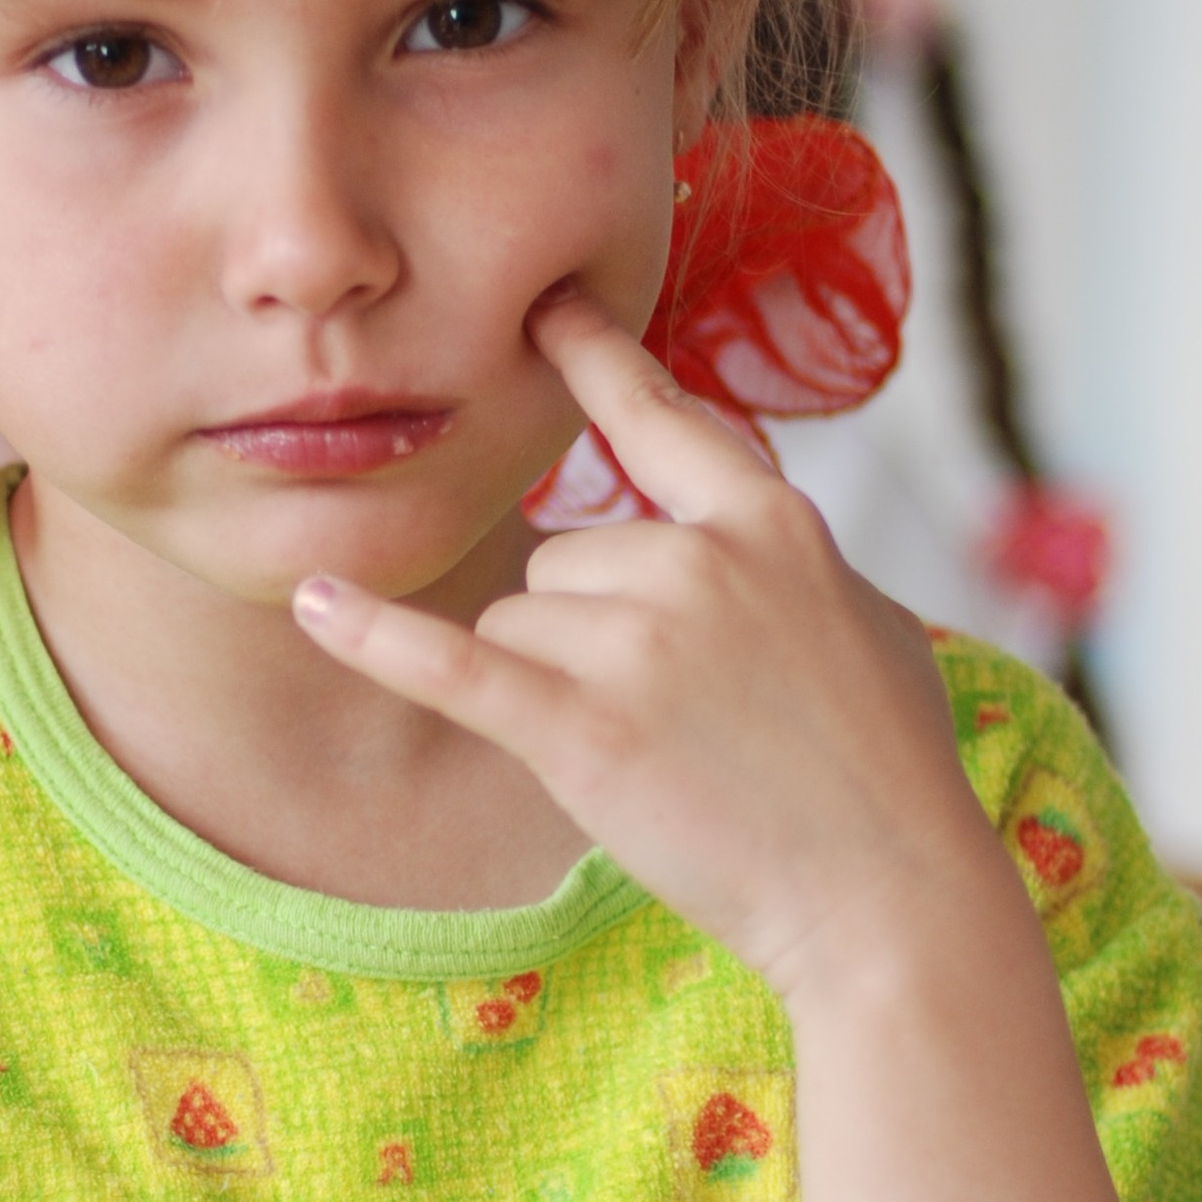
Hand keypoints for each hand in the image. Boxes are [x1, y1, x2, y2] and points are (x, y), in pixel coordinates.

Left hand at [292, 286, 1003, 1009]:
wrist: (888, 896)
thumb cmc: (888, 772)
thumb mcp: (857, 620)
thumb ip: (772, 561)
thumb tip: (719, 538)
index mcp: (767, 523)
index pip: (659, 418)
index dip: (595, 358)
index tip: (544, 304)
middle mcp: (697, 561)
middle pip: (562, 559)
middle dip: (589, 636)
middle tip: (685, 719)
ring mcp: (638, 641)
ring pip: (521, 622)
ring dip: (555, 686)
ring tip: (660, 753)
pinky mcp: (582, 727)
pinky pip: (455, 665)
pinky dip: (378, 638)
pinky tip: (313, 602)